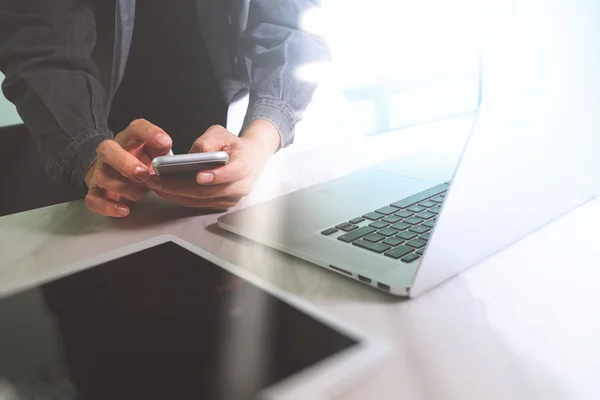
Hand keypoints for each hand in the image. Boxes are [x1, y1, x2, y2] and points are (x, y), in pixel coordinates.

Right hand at [84, 119, 172, 216]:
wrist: (121, 173)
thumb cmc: (141, 161)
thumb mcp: (155, 151)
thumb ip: (162, 147)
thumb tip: (165, 144)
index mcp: (129, 139)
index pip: (136, 128)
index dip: (150, 133)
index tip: (165, 143)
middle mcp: (111, 153)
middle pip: (108, 150)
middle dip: (125, 163)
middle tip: (143, 175)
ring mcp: (101, 171)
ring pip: (102, 177)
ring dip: (122, 187)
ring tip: (139, 194)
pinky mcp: (96, 191)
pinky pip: (93, 199)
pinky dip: (108, 207)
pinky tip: (124, 209)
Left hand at [145, 120, 279, 209]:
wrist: (248, 160)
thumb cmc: (233, 146)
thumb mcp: (222, 134)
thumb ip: (208, 141)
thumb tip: (193, 154)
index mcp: (244, 166)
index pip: (232, 173)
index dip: (215, 176)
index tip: (199, 176)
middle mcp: (239, 186)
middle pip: (209, 191)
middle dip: (180, 187)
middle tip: (160, 180)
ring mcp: (230, 199)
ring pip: (200, 200)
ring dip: (175, 194)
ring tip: (156, 184)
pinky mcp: (220, 204)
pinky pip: (198, 204)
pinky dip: (180, 197)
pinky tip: (165, 189)